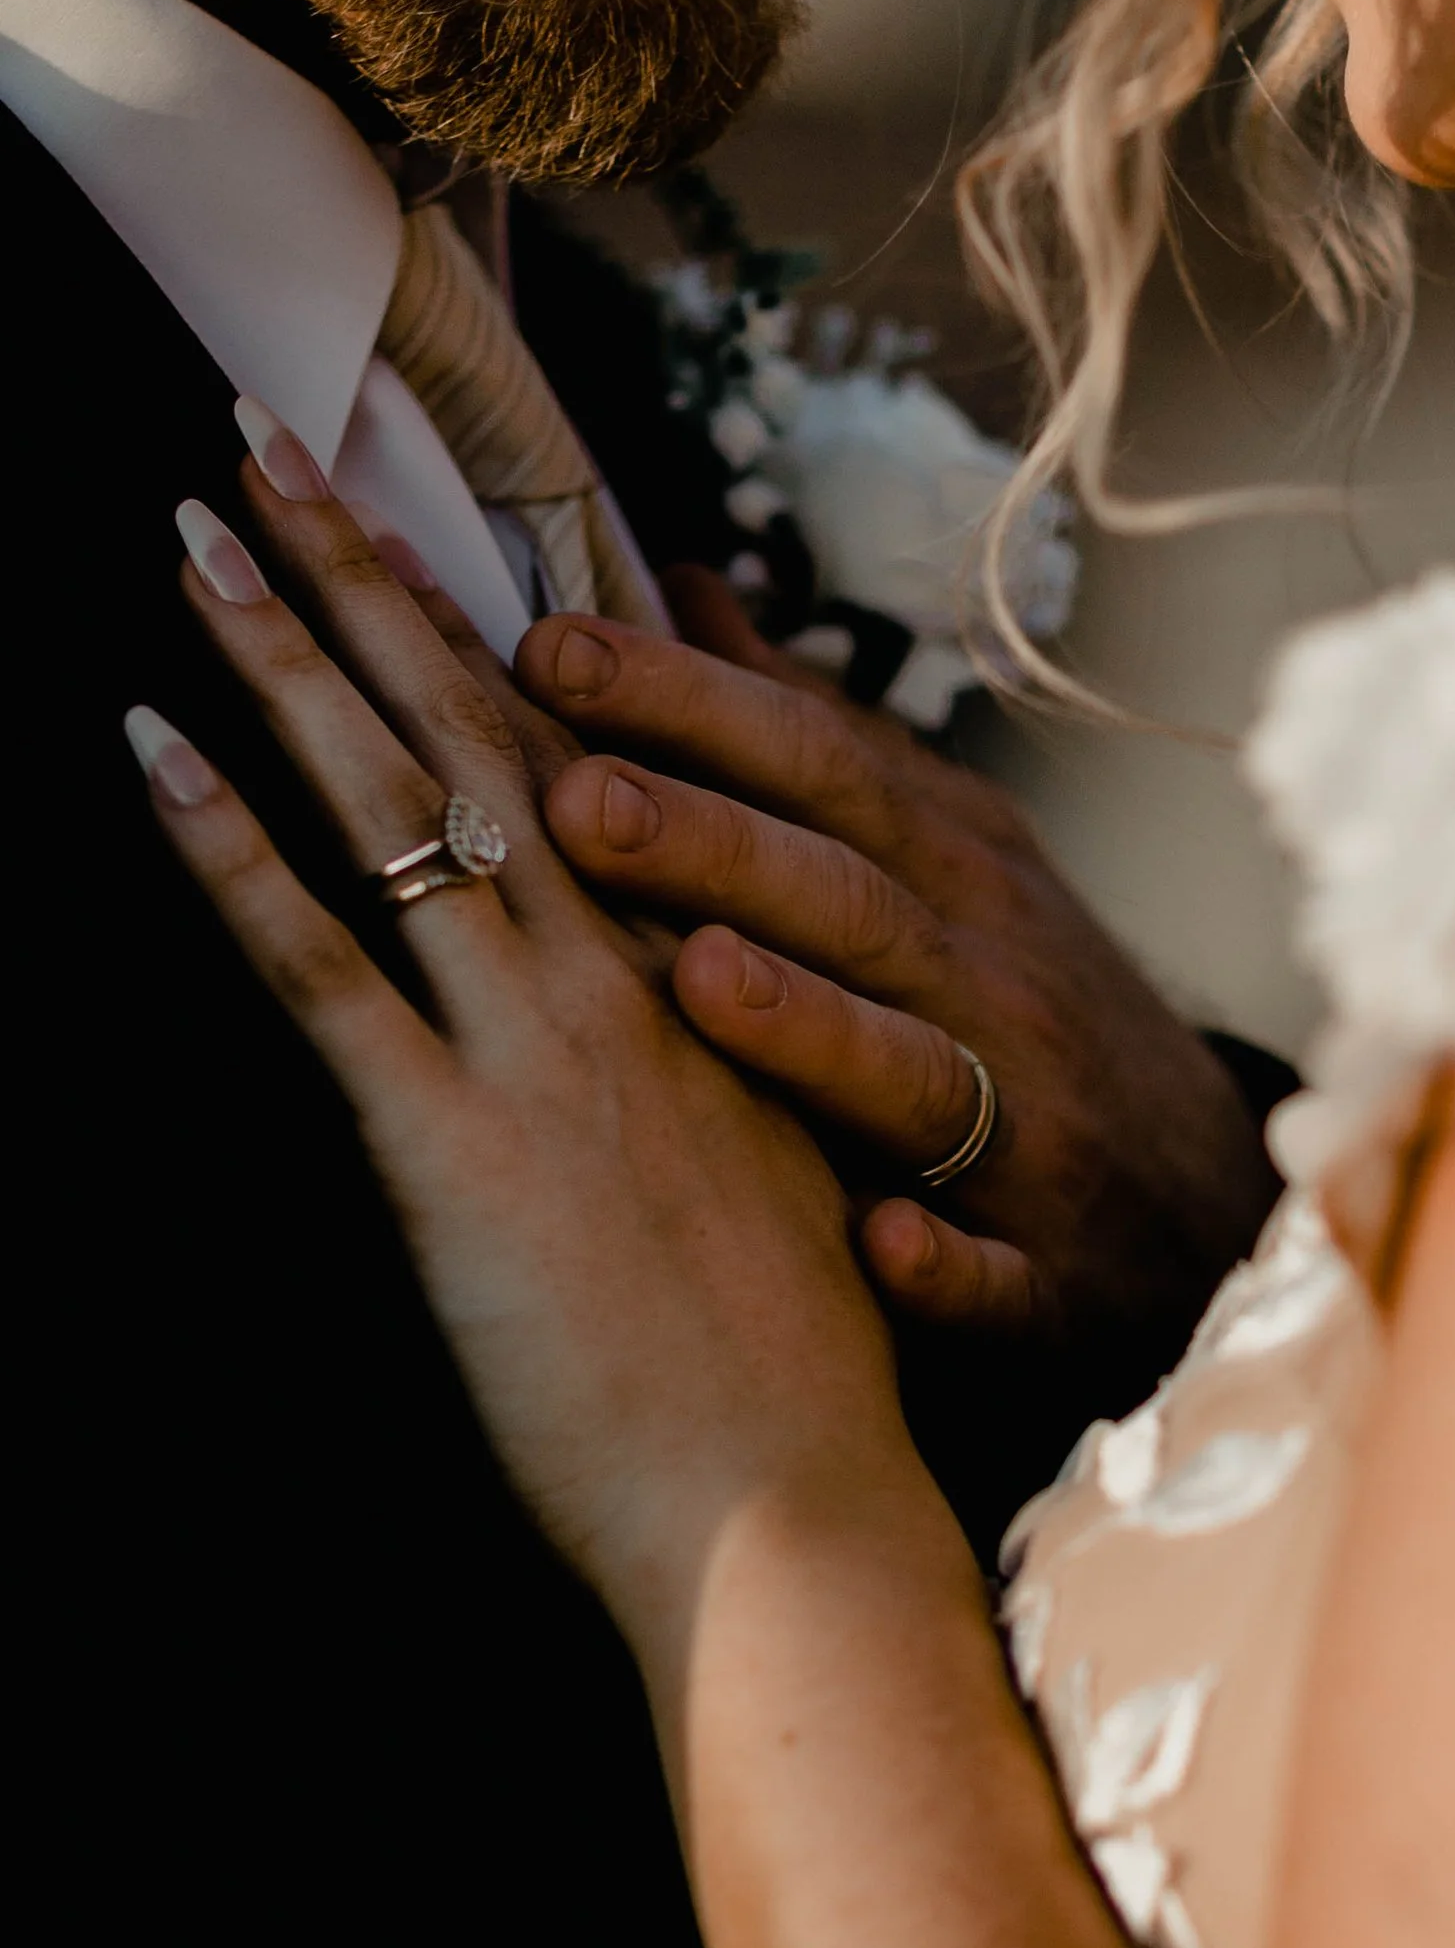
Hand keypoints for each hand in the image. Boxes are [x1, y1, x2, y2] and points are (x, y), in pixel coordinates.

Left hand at [139, 464, 917, 1655]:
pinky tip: (153, 751)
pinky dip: (229, 851)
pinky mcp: (457, 1149)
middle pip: (484, 723)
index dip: (484, 599)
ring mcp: (544, 1046)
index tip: (406, 480)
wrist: (805, 1510)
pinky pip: (323, 970)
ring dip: (287, 657)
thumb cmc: (805, 1347)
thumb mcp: (808, 1140)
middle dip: (371, 572)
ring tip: (190, 536)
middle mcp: (631, 963)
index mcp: (710, 953)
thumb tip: (726, 929)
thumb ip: (763, 998)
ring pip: (404, 803)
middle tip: (268, 437)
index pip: (592, 734)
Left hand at [513, 570, 1281, 1386]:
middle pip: (846, 896)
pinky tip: (882, 1244)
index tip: (550, 645)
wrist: (1215, 1204)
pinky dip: (946, 1262)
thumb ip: (812, 736)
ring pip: (915, 1070)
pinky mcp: (1051, 1279)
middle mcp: (990, 983)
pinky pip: (999, 1276)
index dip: (691, 704)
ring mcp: (1028, 1131)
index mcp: (951, 873)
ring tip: (703, 979)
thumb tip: (687, 587)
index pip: (815, 761)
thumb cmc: (1029, 1008)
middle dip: (717, 845)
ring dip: (816, 1028)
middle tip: (577, 797)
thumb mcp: (946, 854)